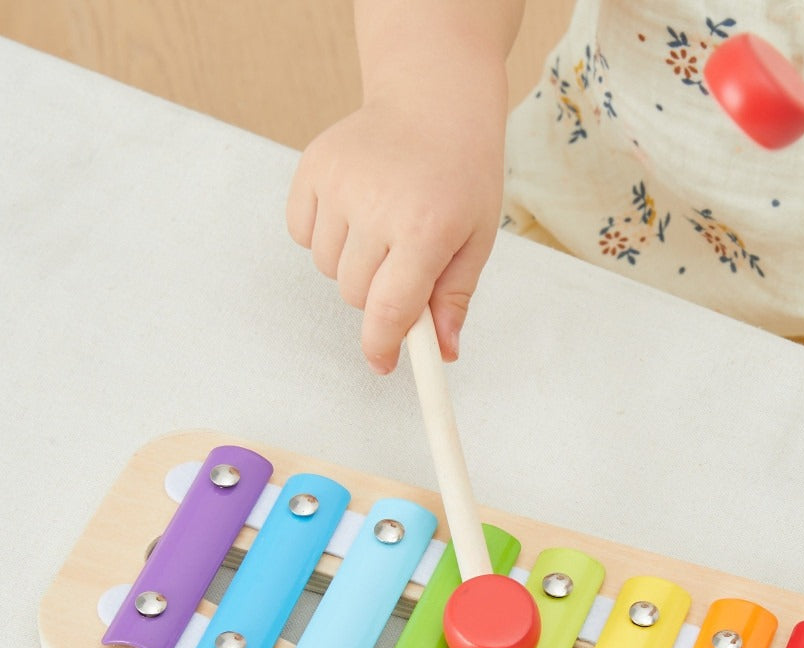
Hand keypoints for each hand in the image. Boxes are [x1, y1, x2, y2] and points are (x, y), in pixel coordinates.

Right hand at [286, 96, 504, 370]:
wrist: (434, 102)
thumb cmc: (463, 176)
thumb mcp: (476, 239)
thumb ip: (454, 298)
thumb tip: (443, 353)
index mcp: (425, 230)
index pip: (389, 309)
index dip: (383, 346)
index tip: (384, 365)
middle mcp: (376, 207)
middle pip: (355, 294)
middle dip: (377, 296)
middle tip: (402, 266)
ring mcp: (339, 184)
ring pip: (327, 268)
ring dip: (351, 265)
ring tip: (382, 229)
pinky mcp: (312, 167)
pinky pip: (302, 234)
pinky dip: (323, 236)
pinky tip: (355, 210)